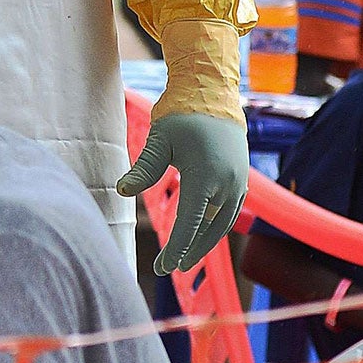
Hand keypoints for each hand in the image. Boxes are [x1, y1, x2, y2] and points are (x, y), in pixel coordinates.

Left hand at [116, 112, 248, 274]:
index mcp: (206, 178)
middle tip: (172, 270)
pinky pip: (230, 212)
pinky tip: (203, 235)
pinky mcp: (241, 179)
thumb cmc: (181, 115)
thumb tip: (121, 191)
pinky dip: (216, 227)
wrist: (212, 92)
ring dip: (205, 242)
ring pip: (222, 224)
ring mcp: (238, 183)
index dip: (175, 250)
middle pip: (209, 231)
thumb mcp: (159, 141)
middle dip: (191, 252)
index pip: (188, 225)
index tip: (162, 269)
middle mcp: (227, 185)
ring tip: (187, 258)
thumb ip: (143, 169)